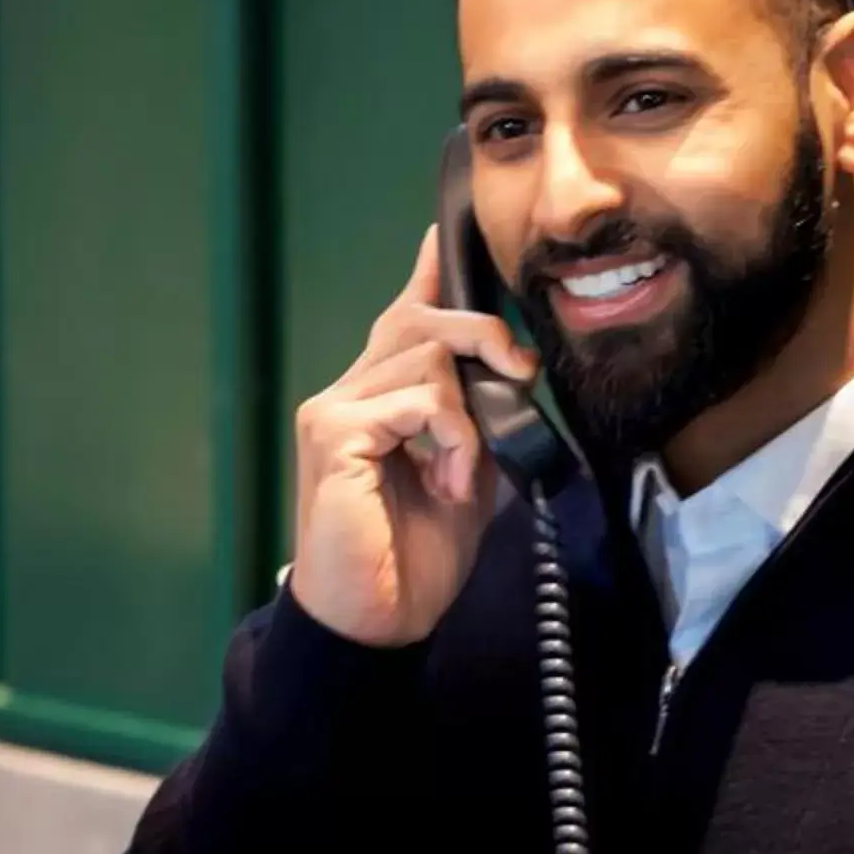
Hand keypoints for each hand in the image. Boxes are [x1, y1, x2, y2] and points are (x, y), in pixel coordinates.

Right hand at [290, 226, 540, 647]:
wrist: (380, 621)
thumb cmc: (416, 558)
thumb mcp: (470, 476)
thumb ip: (483, 421)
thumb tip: (513, 373)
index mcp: (379, 398)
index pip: (405, 316)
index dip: (430, 274)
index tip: (447, 232)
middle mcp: (348, 391)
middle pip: (419, 319)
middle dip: (483, 334)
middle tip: (521, 375)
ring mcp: (333, 410)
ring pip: (425, 358)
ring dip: (468, 419)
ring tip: (461, 476)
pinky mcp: (332, 434)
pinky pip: (414, 400)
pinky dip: (450, 438)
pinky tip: (446, 482)